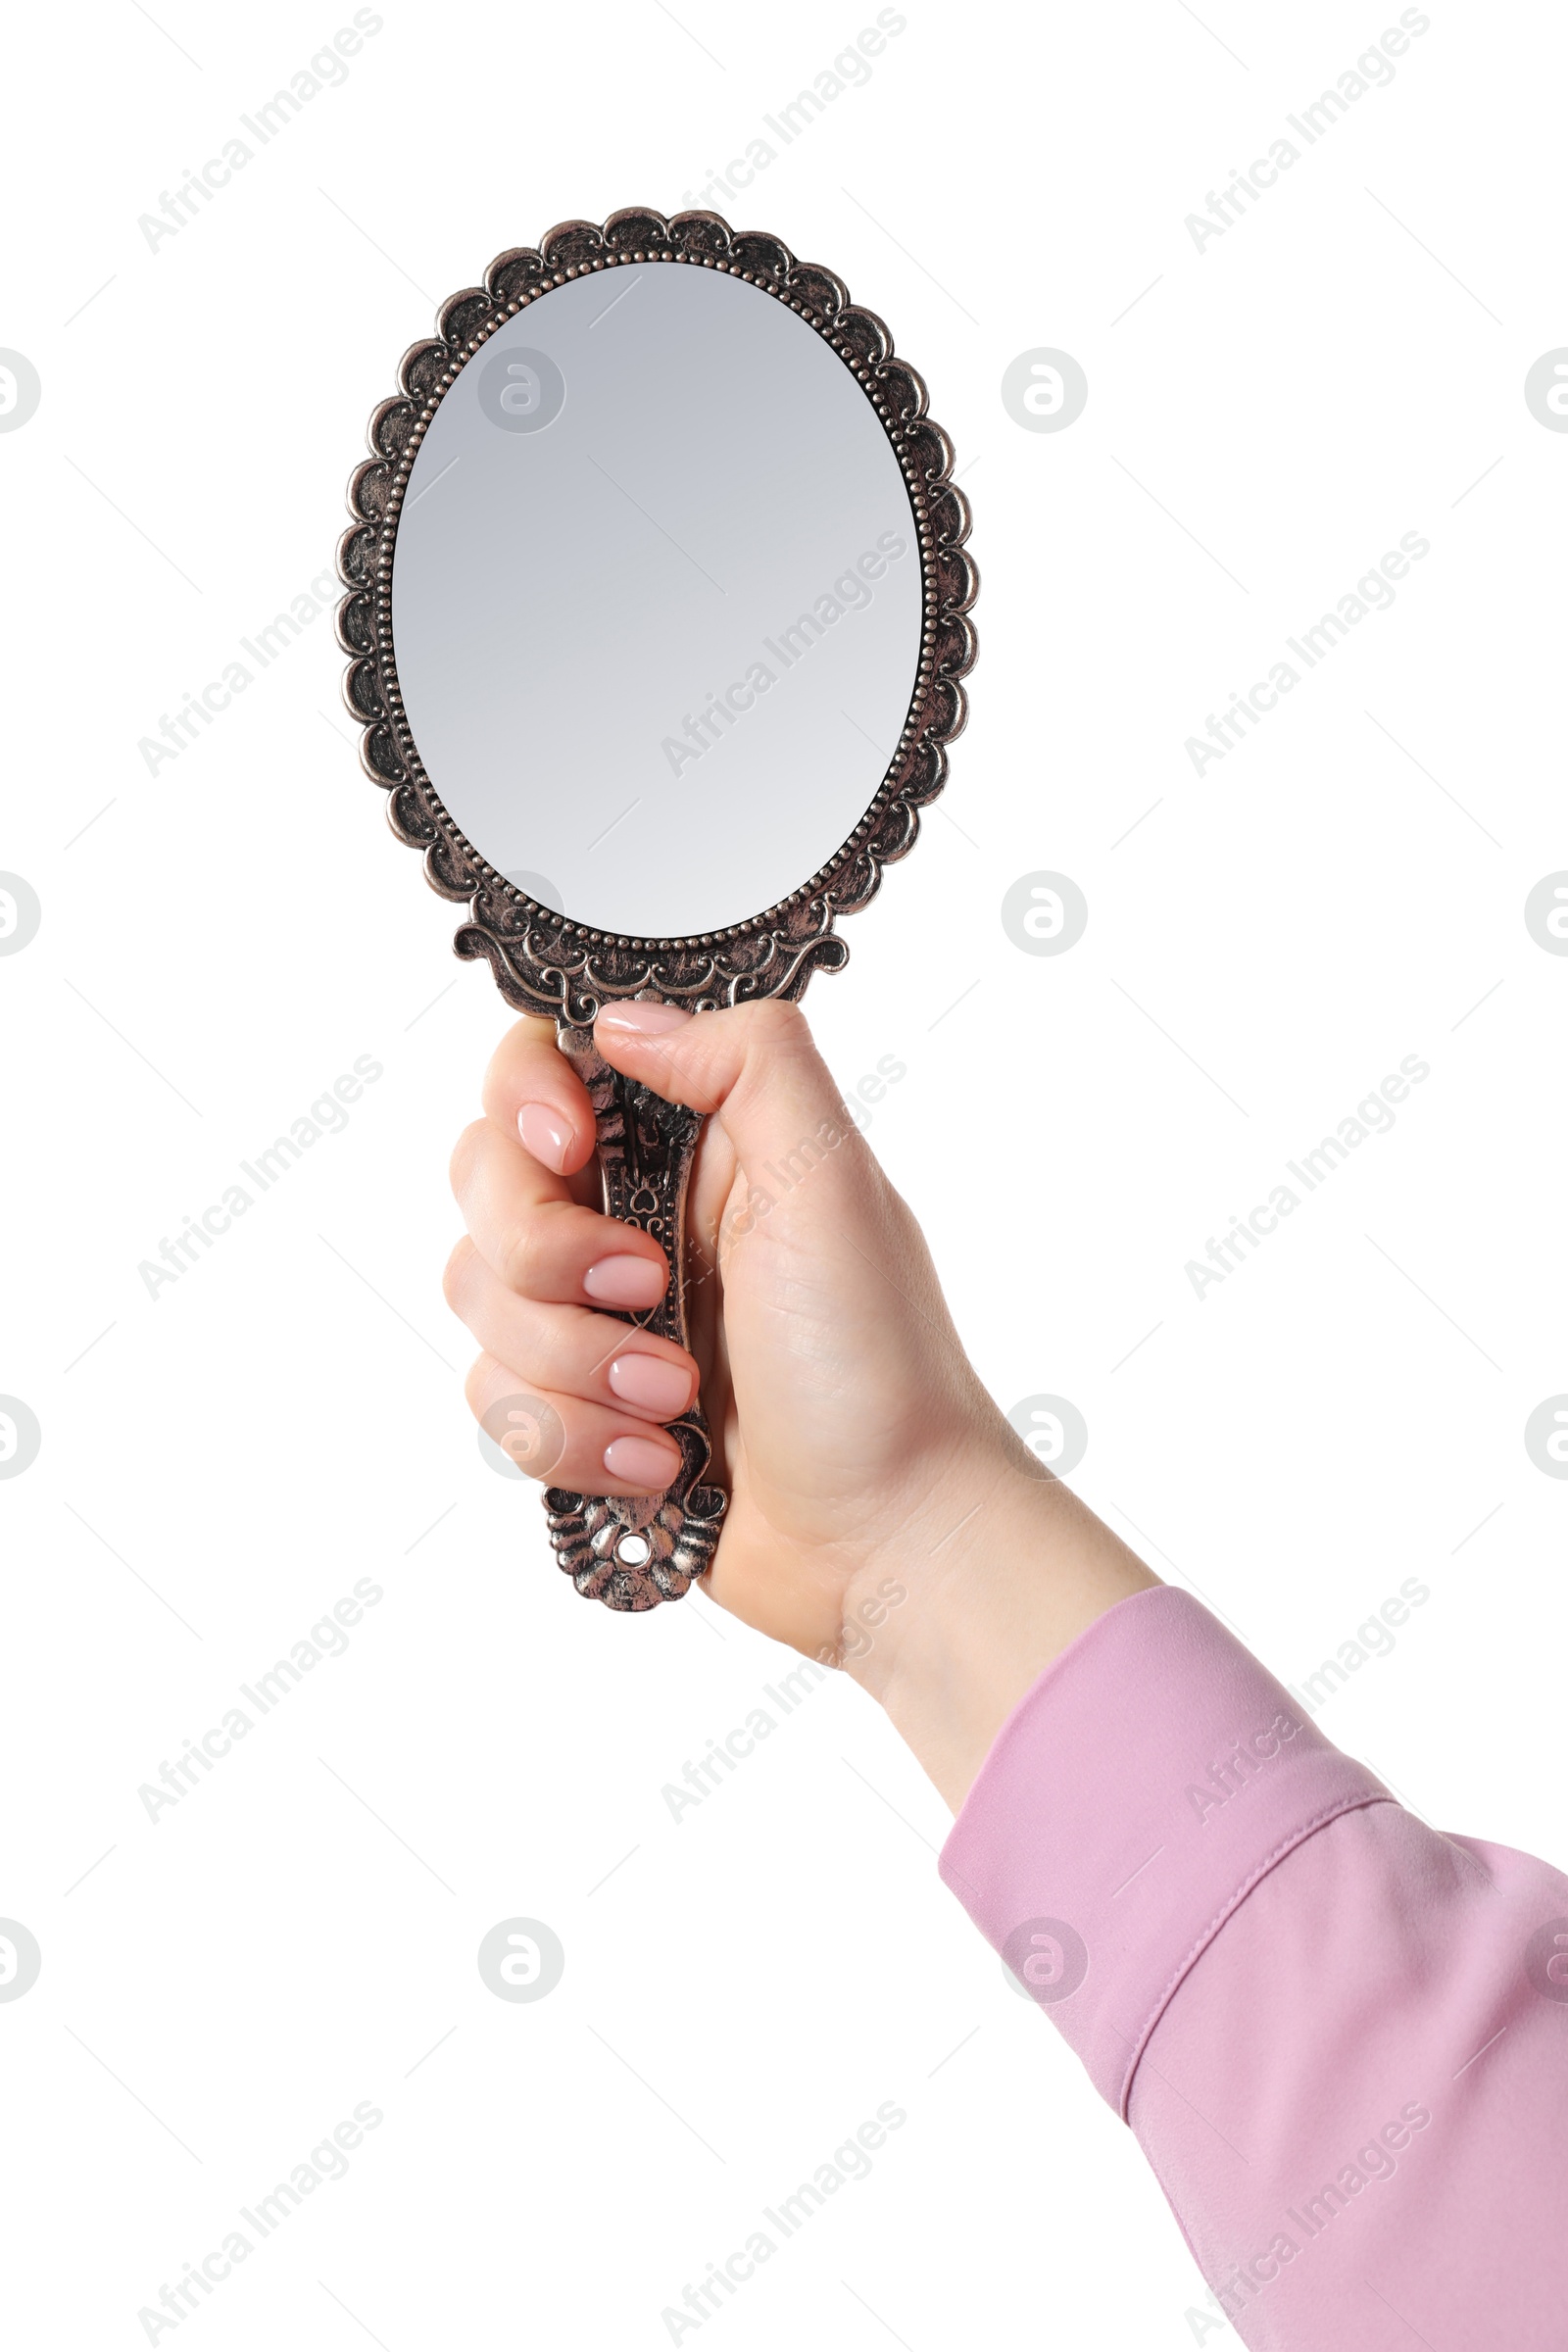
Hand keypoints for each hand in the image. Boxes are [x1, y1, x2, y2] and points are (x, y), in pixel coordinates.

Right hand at [445, 999, 1156, 1805]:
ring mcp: (602, 1317)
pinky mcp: (581, 1409)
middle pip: (485, 1182)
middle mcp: (637, 1214)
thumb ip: (745, 1061)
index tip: (572, 1153)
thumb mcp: (832, 1180)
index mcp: (697, 1142)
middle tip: (650, 1292)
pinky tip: (656, 1460)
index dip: (528, 1106)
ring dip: (574, 1365)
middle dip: (550, 1258)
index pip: (545, 1070)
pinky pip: (496, 1401)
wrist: (887, 1538)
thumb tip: (621, 1019)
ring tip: (675, 1401)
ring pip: (481, 1301)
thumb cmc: (878, 1367)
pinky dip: (573, 1438)